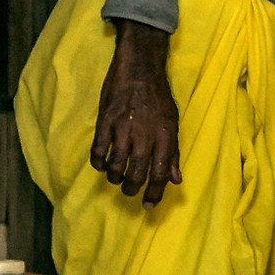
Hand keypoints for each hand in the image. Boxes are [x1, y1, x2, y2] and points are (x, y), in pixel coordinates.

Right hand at [91, 18, 181, 204]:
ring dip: (115, 177)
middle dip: (131, 188)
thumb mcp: (172, 123)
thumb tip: (176, 179)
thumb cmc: (158, 96)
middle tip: (129, 191)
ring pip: (116, 165)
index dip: (154, 194)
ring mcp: (123, 128)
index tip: (149, 206)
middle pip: (136, 174)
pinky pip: (98, 150)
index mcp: (164, 137)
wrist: (139, 68)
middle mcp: (144, 136)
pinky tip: (101, 165)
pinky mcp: (105, 121)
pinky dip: (99, 162)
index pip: (160, 174)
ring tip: (117, 178)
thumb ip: (173, 153)